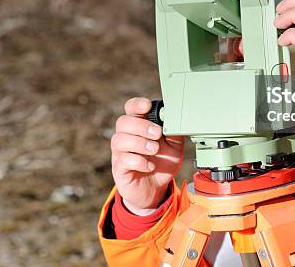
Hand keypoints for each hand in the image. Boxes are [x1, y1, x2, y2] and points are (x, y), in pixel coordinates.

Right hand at [111, 97, 183, 214]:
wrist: (157, 188)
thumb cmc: (163, 162)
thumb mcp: (175, 145)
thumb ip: (173, 131)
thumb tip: (175, 117)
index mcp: (139, 125)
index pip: (131, 108)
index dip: (136, 104)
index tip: (147, 106)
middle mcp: (127, 136)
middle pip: (123, 122)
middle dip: (141, 126)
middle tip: (157, 134)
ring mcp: (121, 152)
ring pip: (119, 139)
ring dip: (139, 143)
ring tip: (154, 149)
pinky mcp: (120, 168)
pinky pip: (123, 159)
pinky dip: (138, 161)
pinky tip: (150, 165)